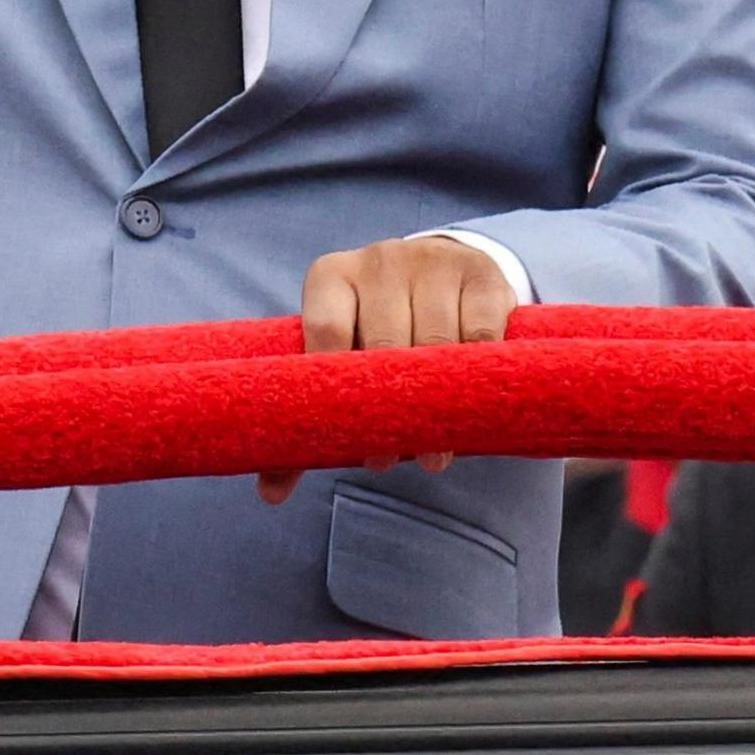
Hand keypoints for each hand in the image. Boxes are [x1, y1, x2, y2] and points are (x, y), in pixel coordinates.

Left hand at [259, 236, 519, 503]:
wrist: (439, 272)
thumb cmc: (376, 331)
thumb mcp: (341, 362)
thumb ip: (308, 419)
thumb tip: (271, 494)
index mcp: (331, 276)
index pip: (326, 329)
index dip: (337, 390)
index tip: (351, 442)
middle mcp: (378, 260)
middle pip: (386, 339)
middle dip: (391, 407)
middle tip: (389, 459)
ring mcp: (432, 261)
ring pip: (437, 338)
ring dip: (440, 401)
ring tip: (435, 451)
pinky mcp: (481, 272)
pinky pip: (483, 329)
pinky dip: (479, 370)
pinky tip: (472, 402)